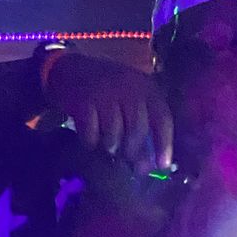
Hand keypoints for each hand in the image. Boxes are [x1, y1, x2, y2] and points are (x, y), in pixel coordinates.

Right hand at [45, 54, 174, 174]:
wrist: (72, 71)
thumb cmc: (107, 92)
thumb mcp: (131, 100)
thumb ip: (142, 125)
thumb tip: (148, 164)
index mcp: (146, 88)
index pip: (162, 119)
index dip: (164, 145)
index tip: (162, 166)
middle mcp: (129, 88)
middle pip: (137, 130)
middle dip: (133, 152)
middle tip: (127, 161)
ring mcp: (105, 93)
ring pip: (114, 134)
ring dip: (110, 147)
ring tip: (107, 146)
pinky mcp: (83, 101)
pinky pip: (91, 134)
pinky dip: (90, 142)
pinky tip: (90, 139)